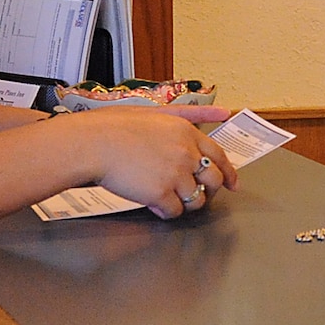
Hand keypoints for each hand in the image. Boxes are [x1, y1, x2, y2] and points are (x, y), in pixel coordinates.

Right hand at [72, 107, 238, 218]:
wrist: (91, 144)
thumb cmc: (114, 126)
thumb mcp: (155, 112)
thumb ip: (190, 114)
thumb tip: (221, 111)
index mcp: (186, 132)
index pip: (219, 155)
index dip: (229, 172)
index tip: (233, 183)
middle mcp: (186, 153)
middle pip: (214, 180)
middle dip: (211, 191)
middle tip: (203, 196)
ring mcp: (175, 175)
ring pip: (196, 200)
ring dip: (186, 203)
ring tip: (172, 200)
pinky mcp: (160, 194)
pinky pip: (174, 212)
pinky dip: (166, 212)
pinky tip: (155, 205)